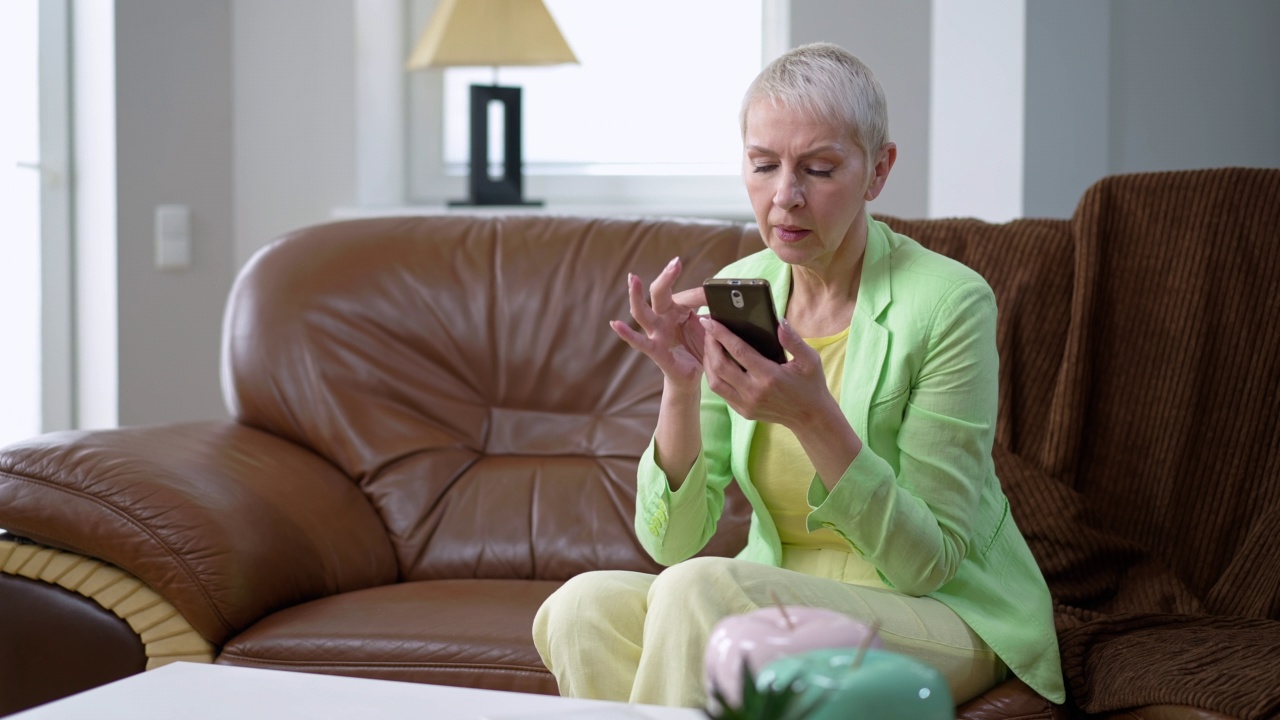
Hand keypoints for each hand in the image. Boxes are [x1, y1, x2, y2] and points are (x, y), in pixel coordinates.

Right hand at [610, 257, 707, 388]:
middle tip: (675, 263)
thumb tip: (724, 303)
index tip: (715, 292)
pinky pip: (641, 342)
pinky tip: (616, 324)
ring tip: (633, 279)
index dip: (702, 294)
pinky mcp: (656, 351)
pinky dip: (627, 333)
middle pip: (659, 293)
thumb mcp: (710, 330)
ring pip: (642, 312)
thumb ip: (714, 316)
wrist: (692, 377)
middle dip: (666, 277)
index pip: (687, 295)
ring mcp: (656, 334)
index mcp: (677, 310)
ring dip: (637, 295)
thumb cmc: (698, 350)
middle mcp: (663, 318)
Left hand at [700, 316, 834, 428]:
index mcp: (770, 376)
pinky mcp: (743, 411)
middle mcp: (754, 392)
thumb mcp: (810, 360)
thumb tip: (779, 322)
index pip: (738, 351)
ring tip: (710, 345)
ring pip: (715, 381)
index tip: (710, 321)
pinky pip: (721, 392)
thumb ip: (793, 340)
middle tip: (708, 329)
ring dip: (708, 361)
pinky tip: (716, 363)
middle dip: (710, 345)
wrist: (811, 418)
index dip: (721, 334)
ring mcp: (747, 404)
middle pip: (720, 366)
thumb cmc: (811, 385)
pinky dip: (715, 375)